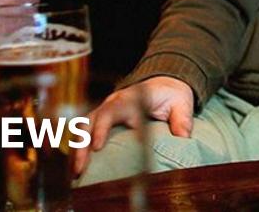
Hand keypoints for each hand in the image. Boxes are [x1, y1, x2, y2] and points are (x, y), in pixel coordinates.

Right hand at [72, 76, 193, 175]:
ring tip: (75, 172)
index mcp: (131, 99)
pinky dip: (79, 149)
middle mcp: (113, 103)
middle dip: (81, 144)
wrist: (164, 84)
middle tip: (79, 167)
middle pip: (90, 121)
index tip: (96, 146)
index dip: (101, 128)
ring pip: (82, 127)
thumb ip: (182, 121)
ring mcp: (105, 111)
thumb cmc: (171, 96)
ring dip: (77, 149)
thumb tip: (183, 139)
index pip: (111, 112)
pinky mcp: (102, 120)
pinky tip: (77, 167)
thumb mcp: (181, 104)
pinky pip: (84, 133)